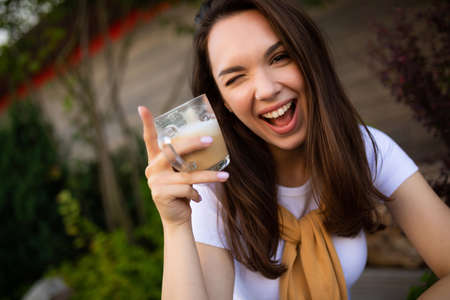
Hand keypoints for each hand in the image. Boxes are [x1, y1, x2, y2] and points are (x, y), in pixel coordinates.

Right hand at [138, 106, 228, 227]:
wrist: (177, 219)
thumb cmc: (183, 192)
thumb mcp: (183, 174)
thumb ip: (186, 161)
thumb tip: (208, 140)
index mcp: (155, 161)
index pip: (150, 140)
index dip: (146, 124)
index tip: (142, 107)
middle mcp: (152, 169)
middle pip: (173, 150)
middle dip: (193, 144)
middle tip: (210, 140)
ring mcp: (155, 182)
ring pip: (187, 174)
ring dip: (209, 176)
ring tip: (225, 176)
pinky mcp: (161, 194)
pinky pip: (187, 189)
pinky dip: (196, 194)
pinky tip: (197, 199)